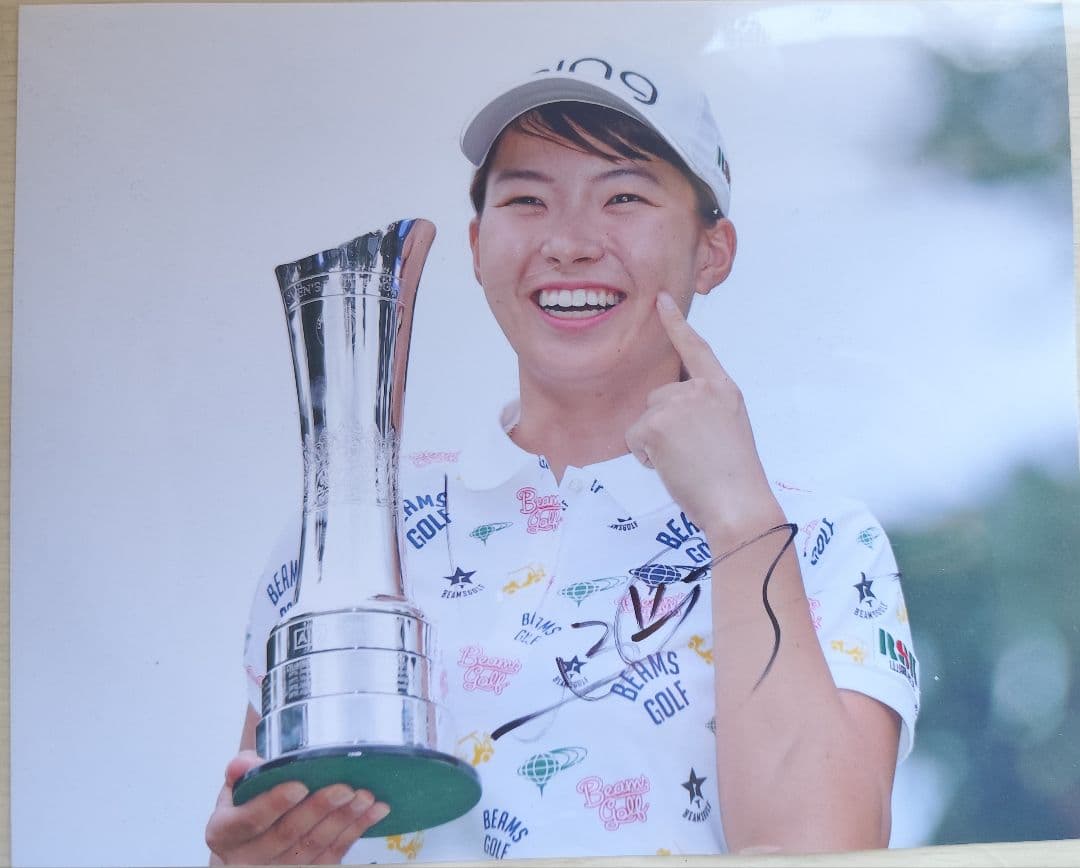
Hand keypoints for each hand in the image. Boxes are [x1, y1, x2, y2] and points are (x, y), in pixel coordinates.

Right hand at [205, 751, 389, 864]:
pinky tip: (374, 811)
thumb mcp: (237, 786)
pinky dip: (356, 830)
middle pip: (287, 834)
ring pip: (314, 847)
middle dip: (319, 809)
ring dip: (344, 820)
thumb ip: (242, 770)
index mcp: (225, 833)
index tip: (299, 785)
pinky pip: (333, 855)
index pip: (249, 820)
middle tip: (344, 788)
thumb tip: (245, 762)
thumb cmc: (247, 806)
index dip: (274, 804)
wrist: (251, 842)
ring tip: (365, 796)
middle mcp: (248, 858)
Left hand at [625, 292, 782, 544]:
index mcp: (723, 389)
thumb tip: (669, 406)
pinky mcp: (656, 424)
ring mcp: (677, 404)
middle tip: (691, 453)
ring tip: (684, 462)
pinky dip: (644, 456)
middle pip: (658, 395)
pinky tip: (670, 467)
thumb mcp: (727, 427)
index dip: (675, 324)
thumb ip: (703, 407)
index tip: (661, 300)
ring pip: (645, 417)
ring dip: (654, 442)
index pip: (695, 348)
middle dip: (663, 424)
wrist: (737, 503)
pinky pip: (634, 436)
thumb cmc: (733, 477)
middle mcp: (701, 390)